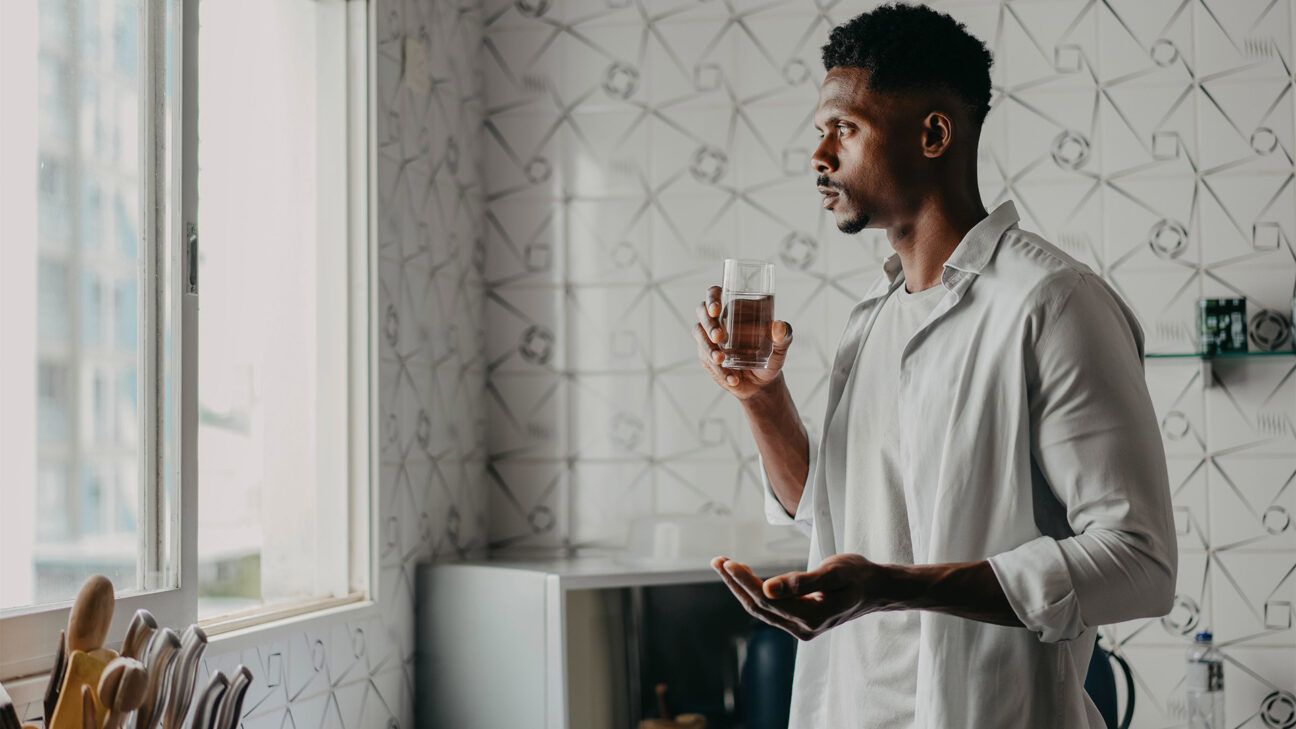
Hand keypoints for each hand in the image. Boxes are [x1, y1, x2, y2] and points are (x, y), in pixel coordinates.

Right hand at [693, 285, 792, 400]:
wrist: (762, 383)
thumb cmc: (771, 357)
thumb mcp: (780, 348)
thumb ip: (783, 337)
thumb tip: (779, 326)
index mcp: (735, 309)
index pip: (715, 294)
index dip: (712, 298)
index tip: (716, 310)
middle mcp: (719, 320)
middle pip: (702, 312)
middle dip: (708, 323)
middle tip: (719, 337)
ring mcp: (709, 338)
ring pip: (699, 334)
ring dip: (708, 347)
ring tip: (722, 360)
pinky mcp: (706, 356)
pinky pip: (705, 358)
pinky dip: (718, 369)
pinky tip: (733, 378)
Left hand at [710, 554, 892, 640]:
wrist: (877, 589)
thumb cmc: (858, 575)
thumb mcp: (834, 572)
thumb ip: (801, 582)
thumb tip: (768, 588)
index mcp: (811, 617)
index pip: (767, 600)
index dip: (744, 581)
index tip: (727, 562)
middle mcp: (803, 629)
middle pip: (759, 606)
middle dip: (735, 583)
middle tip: (717, 560)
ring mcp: (800, 628)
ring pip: (761, 608)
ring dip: (740, 587)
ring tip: (723, 564)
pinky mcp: (799, 622)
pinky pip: (769, 608)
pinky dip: (753, 591)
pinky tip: (742, 576)